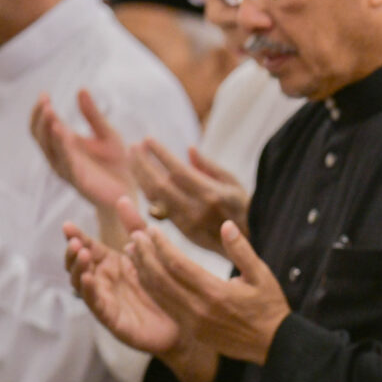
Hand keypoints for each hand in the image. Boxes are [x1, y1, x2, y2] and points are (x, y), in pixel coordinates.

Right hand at [31, 89, 134, 211]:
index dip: (41, 110)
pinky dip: (63, 149)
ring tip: (51, 114)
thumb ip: (93, 115)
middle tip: (45, 102)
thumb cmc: (117, 163)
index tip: (44, 94)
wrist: (130, 190)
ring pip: (50, 149)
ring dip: (49, 131)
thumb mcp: (107, 134)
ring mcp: (67, 169)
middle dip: (41, 118)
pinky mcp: (78, 180)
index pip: (43, 125)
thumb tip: (81, 89)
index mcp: (65, 143)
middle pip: (40, 135)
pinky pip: (66, 164)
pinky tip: (64, 134)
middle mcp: (60, 156)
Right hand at [64, 214, 180, 355]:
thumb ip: (136, 226)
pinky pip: (95, 304)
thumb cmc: (166, 286)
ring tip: (82, 255)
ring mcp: (106, 300)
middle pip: (78, 265)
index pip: (88, 247)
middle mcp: (104, 281)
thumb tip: (121, 198)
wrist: (187, 321)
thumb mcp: (151, 250)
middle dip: (73, 252)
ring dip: (78, 269)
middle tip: (76, 242)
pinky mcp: (112, 319)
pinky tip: (88, 278)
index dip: (77, 237)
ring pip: (81, 284)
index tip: (68, 225)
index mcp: (112, 264)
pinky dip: (88, 291)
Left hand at [127, 213, 288, 363]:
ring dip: (142, 272)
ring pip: (158, 294)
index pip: (178, 265)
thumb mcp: (262, 275)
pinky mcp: (190, 330)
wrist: (273, 344)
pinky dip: (151, 289)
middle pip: (161, 279)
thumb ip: (242, 250)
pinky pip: (165, 307)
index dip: (161, 246)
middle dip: (145, 256)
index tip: (152, 231)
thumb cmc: (270, 307)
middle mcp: (199, 309)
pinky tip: (145, 276)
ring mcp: (192, 322)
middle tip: (136, 236)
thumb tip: (226, 225)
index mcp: (216, 292)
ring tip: (133, 252)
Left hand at [129, 139, 249, 252]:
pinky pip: (158, 209)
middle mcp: (197, 209)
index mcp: (212, 194)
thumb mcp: (233, 183)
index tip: (148, 139)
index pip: (178, 170)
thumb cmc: (245, 207)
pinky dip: (148, 192)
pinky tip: (143, 179)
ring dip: (140, 177)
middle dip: (142, 163)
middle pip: (159, 184)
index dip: (160, 154)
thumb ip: (209, 166)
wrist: (249, 242)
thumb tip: (188, 149)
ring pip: (154, 198)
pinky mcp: (182, 232)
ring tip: (133, 159)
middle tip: (133, 147)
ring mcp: (187, 223)